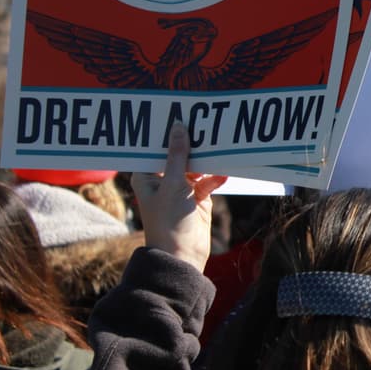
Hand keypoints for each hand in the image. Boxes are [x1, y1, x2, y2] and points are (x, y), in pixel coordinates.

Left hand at [131, 123, 227, 272]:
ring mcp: (181, 189)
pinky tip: (224, 172)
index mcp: (147, 176)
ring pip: (195, 166)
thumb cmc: (168, 221)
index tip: (180, 114)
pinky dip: (215, 176)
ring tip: (218, 145)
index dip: (167, 133)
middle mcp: (163, 180)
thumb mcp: (173, 184)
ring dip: (206, 160)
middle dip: (191, 144)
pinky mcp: (198, 198)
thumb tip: (179, 127)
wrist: (183, 255)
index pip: (156, 148)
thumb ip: (178, 155)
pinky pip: (208, 180)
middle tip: (205, 125)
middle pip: (178, 155)